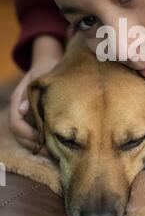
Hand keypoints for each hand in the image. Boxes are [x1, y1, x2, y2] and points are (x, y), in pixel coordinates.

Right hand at [8, 36, 62, 155]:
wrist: (51, 63)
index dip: (28, 134)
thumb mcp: (41, 75)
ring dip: (39, 147)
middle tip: (52, 152)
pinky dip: (44, 142)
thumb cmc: (47, 68)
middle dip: (34, 145)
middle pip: (19, 136)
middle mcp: (19, 110)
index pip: (16, 124)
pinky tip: (57, 146)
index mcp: (17, 100)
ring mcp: (27, 115)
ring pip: (26, 138)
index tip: (43, 139)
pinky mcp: (36, 119)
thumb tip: (22, 110)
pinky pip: (35, 135)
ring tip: (55, 152)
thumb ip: (32, 91)